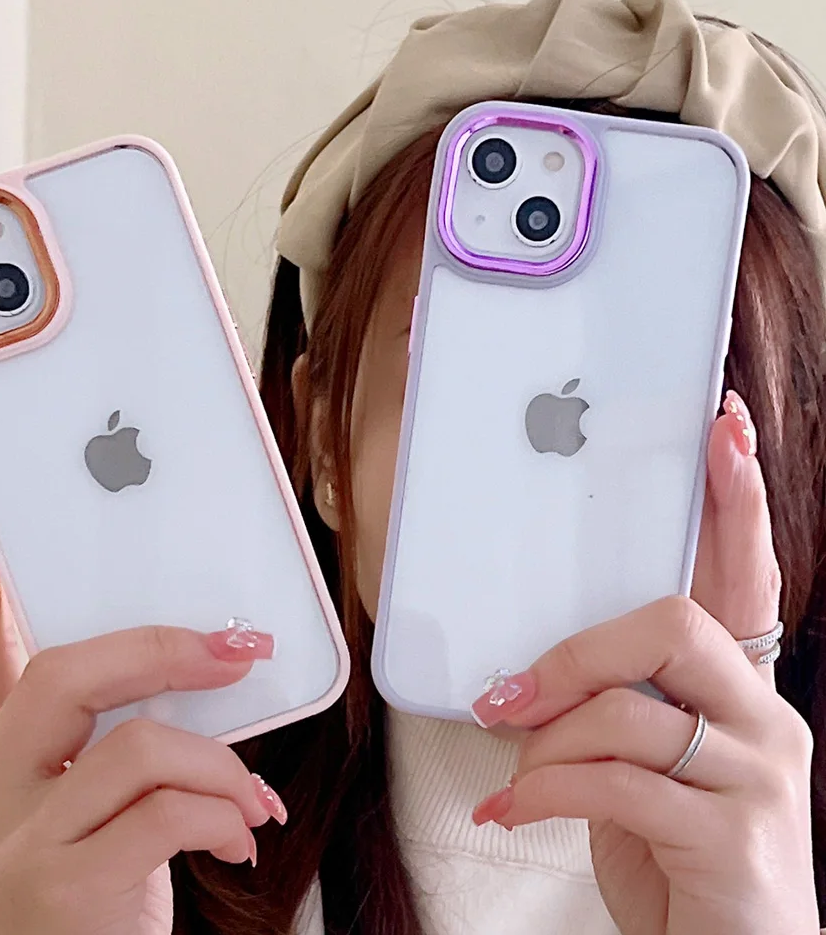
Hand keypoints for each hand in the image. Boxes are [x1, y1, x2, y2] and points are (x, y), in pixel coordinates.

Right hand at [0, 458, 286, 934]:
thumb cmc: (91, 888)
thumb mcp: (78, 803)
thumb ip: (108, 732)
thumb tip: (191, 658)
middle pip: (61, 673)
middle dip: (160, 650)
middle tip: (230, 650)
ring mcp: (14, 840)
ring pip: (132, 743)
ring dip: (216, 759)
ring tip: (249, 793)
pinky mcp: (60, 885)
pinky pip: (166, 811)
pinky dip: (222, 813)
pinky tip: (241, 836)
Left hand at [469, 395, 816, 934]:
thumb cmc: (672, 847)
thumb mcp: (641, 759)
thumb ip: (610, 698)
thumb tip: (525, 672)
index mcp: (737, 686)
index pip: (745, 573)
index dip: (735, 500)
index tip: (725, 427)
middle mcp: (765, 716)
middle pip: (672, 624)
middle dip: (575, 653)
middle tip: (510, 693)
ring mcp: (759, 776)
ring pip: (629, 708)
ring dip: (547, 740)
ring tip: (518, 776)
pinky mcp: (733, 837)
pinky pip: (612, 782)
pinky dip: (543, 792)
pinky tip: (515, 811)